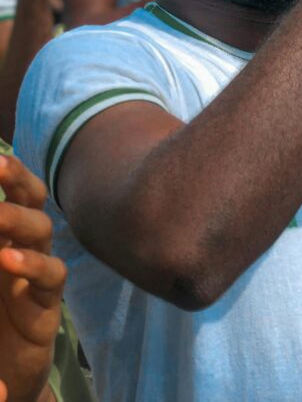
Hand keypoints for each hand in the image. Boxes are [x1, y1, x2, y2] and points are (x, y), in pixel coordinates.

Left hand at [0, 155, 66, 401]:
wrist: (1, 377)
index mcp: (4, 236)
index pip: (13, 192)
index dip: (9, 172)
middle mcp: (23, 247)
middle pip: (31, 202)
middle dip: (16, 180)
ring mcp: (36, 274)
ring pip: (41, 232)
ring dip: (17, 219)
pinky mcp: (45, 307)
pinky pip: (49, 277)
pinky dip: (31, 265)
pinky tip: (7, 258)